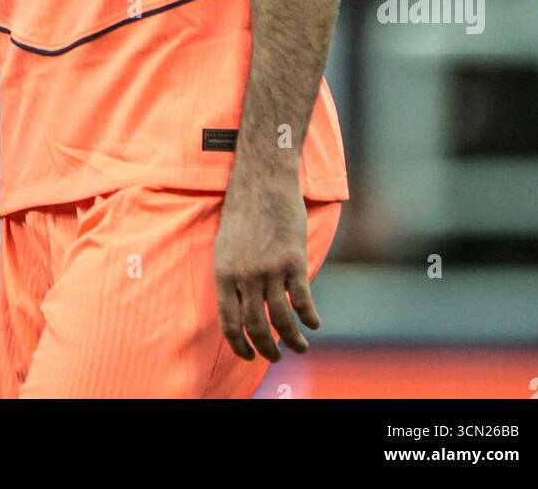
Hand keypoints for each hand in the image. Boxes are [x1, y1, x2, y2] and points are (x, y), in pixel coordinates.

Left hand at [214, 175, 318, 362]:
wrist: (263, 180)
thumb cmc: (244, 210)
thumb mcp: (225, 245)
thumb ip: (232, 276)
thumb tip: (239, 306)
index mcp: (224, 272)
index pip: (229, 322)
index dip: (239, 345)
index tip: (248, 356)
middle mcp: (245, 275)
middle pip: (256, 326)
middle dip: (266, 349)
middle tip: (275, 357)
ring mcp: (270, 269)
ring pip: (282, 319)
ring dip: (292, 340)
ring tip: (299, 347)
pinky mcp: (293, 260)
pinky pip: (303, 300)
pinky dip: (309, 318)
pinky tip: (313, 324)